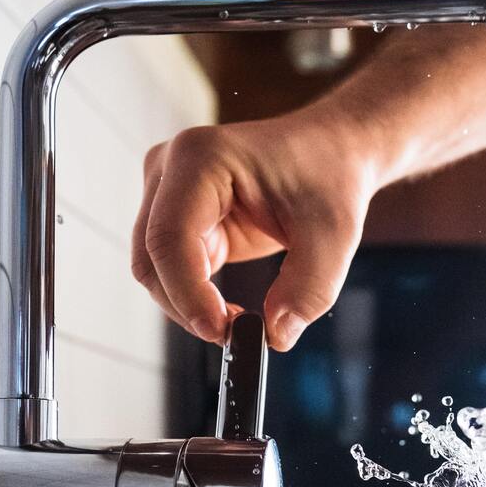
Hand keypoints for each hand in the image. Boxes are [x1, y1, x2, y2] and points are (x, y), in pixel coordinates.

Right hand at [132, 110, 377, 350]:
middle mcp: (171, 168)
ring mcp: (168, 191)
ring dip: (189, 304)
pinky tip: (230, 309)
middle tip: (234, 335)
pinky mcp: (179, 215)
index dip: (187, 292)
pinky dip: (195, 297)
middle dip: (187, 305)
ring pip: (154, 268)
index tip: (222, 330)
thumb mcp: (334, 235)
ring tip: (239, 321)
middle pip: (152, 257)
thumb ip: (309, 289)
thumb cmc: (330, 176)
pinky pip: (172, 269)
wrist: (332, 151)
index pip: (171, 236)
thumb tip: (276, 335)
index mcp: (202, 157)